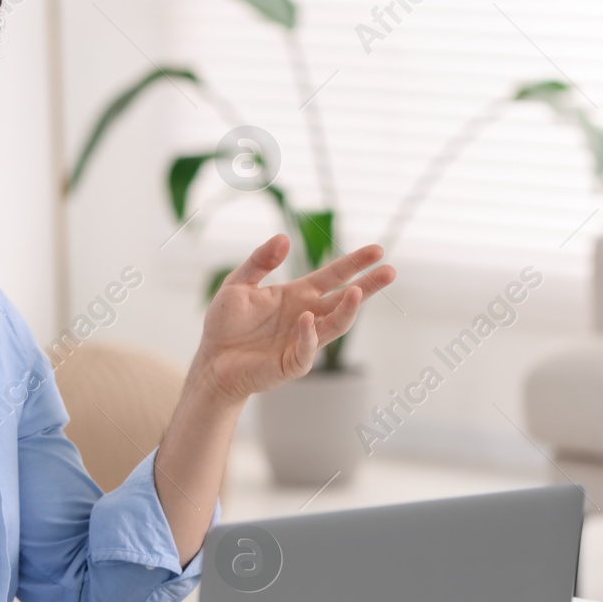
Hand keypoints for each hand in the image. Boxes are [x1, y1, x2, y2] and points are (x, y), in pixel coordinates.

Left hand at [191, 236, 395, 403]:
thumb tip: (284, 238)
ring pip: (335, 325)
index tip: (377, 251)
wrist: (212, 360)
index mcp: (298, 295)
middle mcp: (307, 316)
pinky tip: (307, 318)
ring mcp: (303, 341)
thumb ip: (259, 261)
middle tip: (390, 271)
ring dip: (347, 310)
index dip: (354, 263)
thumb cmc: (226, 324)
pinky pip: (306, 349)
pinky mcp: (292, 363)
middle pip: (344, 299)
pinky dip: (308, 334)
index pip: (333, 276)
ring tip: (356, 292)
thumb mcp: (238, 284)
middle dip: (368, 286)